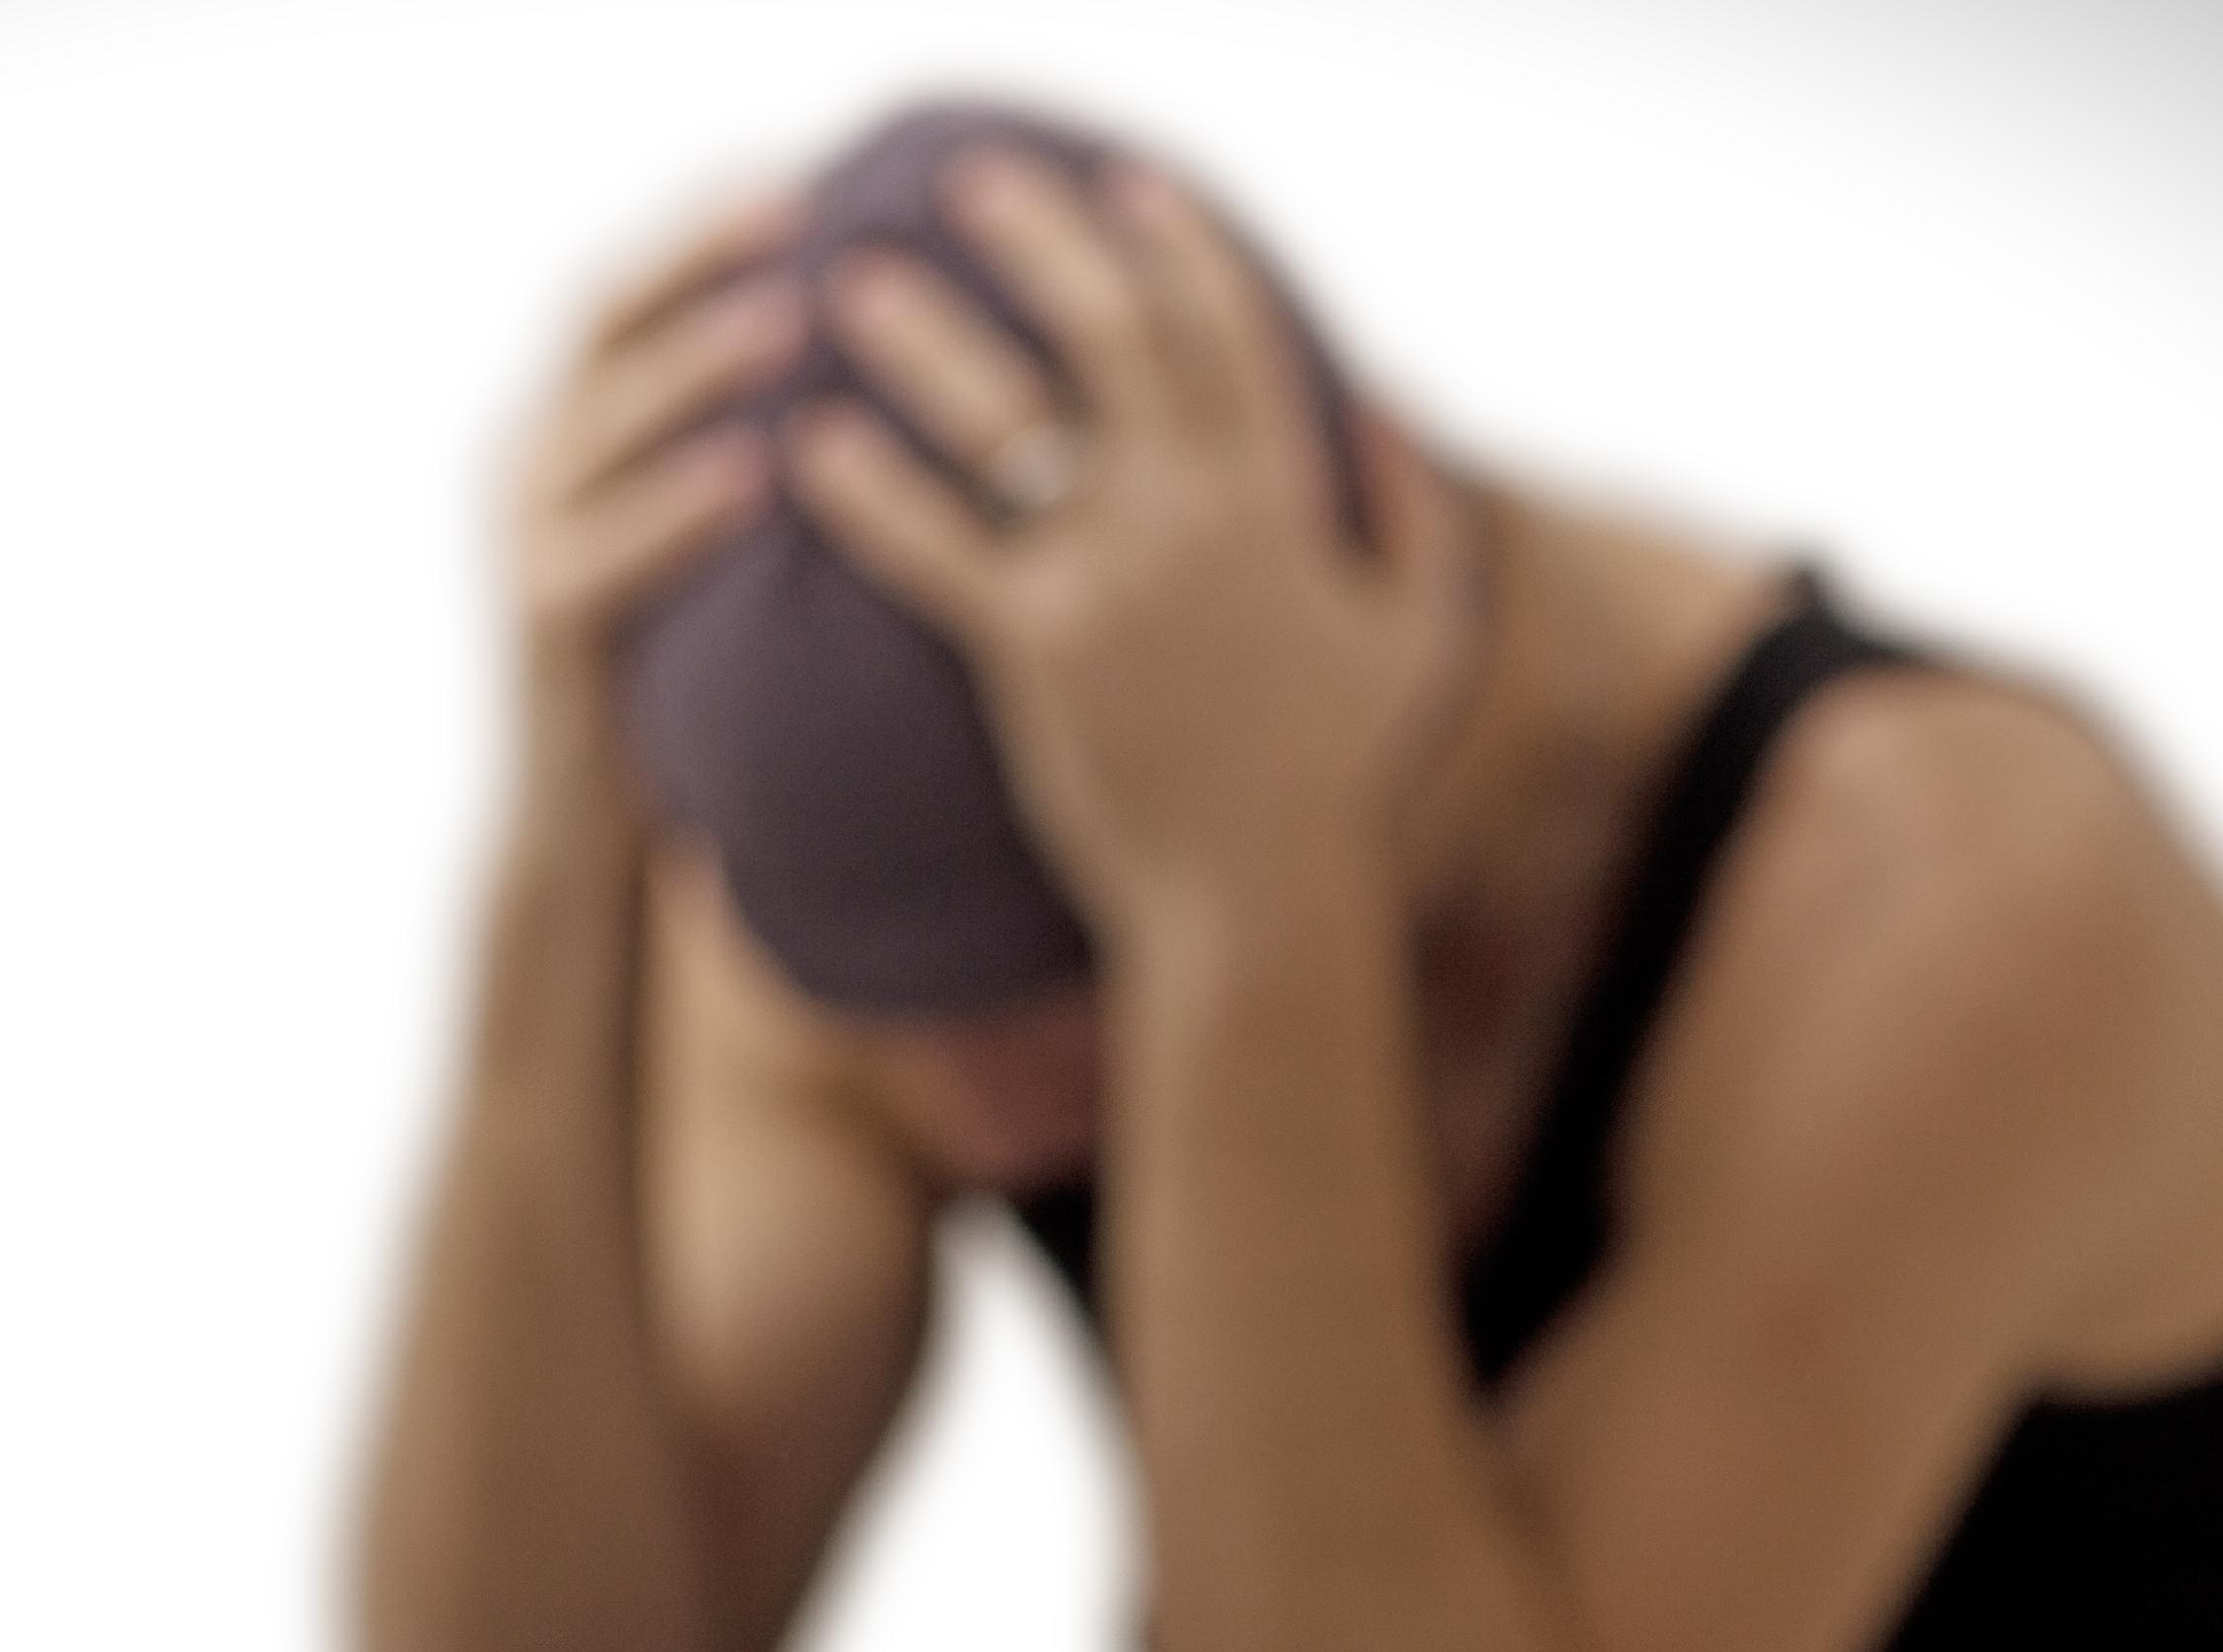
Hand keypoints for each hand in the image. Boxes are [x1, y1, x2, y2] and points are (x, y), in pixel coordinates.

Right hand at [492, 181, 806, 890]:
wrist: (580, 829)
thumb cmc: (678, 668)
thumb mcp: (704, 539)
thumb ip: (748, 447)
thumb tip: (875, 353)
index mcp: (565, 422)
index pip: (624, 289)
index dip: (699, 224)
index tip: (801, 174)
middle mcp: (524, 460)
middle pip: (597, 321)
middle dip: (694, 257)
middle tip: (799, 213)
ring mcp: (517, 540)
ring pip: (595, 427)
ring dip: (692, 369)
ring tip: (788, 321)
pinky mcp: (535, 628)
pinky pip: (600, 554)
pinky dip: (674, 510)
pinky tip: (755, 481)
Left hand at [782, 151, 1480, 960]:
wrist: (1258, 896)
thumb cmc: (1334, 778)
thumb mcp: (1412, 633)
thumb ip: (1412, 511)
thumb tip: (1384, 405)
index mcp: (1284, 496)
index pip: (1226, 327)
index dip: (1174, 243)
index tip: (1121, 186)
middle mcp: (1199, 511)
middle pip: (1108, 328)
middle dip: (1034, 238)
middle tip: (965, 186)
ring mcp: (1116, 574)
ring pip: (1002, 418)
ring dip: (921, 337)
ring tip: (852, 286)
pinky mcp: (1038, 648)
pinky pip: (933, 546)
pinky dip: (867, 491)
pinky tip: (810, 448)